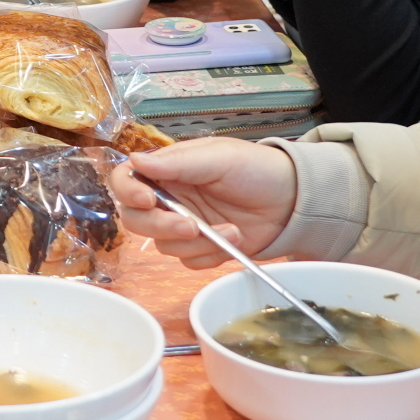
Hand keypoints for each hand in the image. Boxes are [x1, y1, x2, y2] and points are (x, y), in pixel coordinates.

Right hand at [110, 141, 300, 268]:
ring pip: (163, 246)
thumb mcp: (218, 157)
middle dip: (161, 226)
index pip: (126, 180)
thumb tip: (135, 160)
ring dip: (197, 242)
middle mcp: (169, 198)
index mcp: (167, 171)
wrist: (293, 200)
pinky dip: (211, 255)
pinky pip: (189, 261)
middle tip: (191, 225)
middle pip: (136, 220)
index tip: (147, 200)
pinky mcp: (202, 249)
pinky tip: (233, 238)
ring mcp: (184, 226)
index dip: (128, 192)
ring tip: (230, 230)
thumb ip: (177, 163)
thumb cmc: (257, 169)